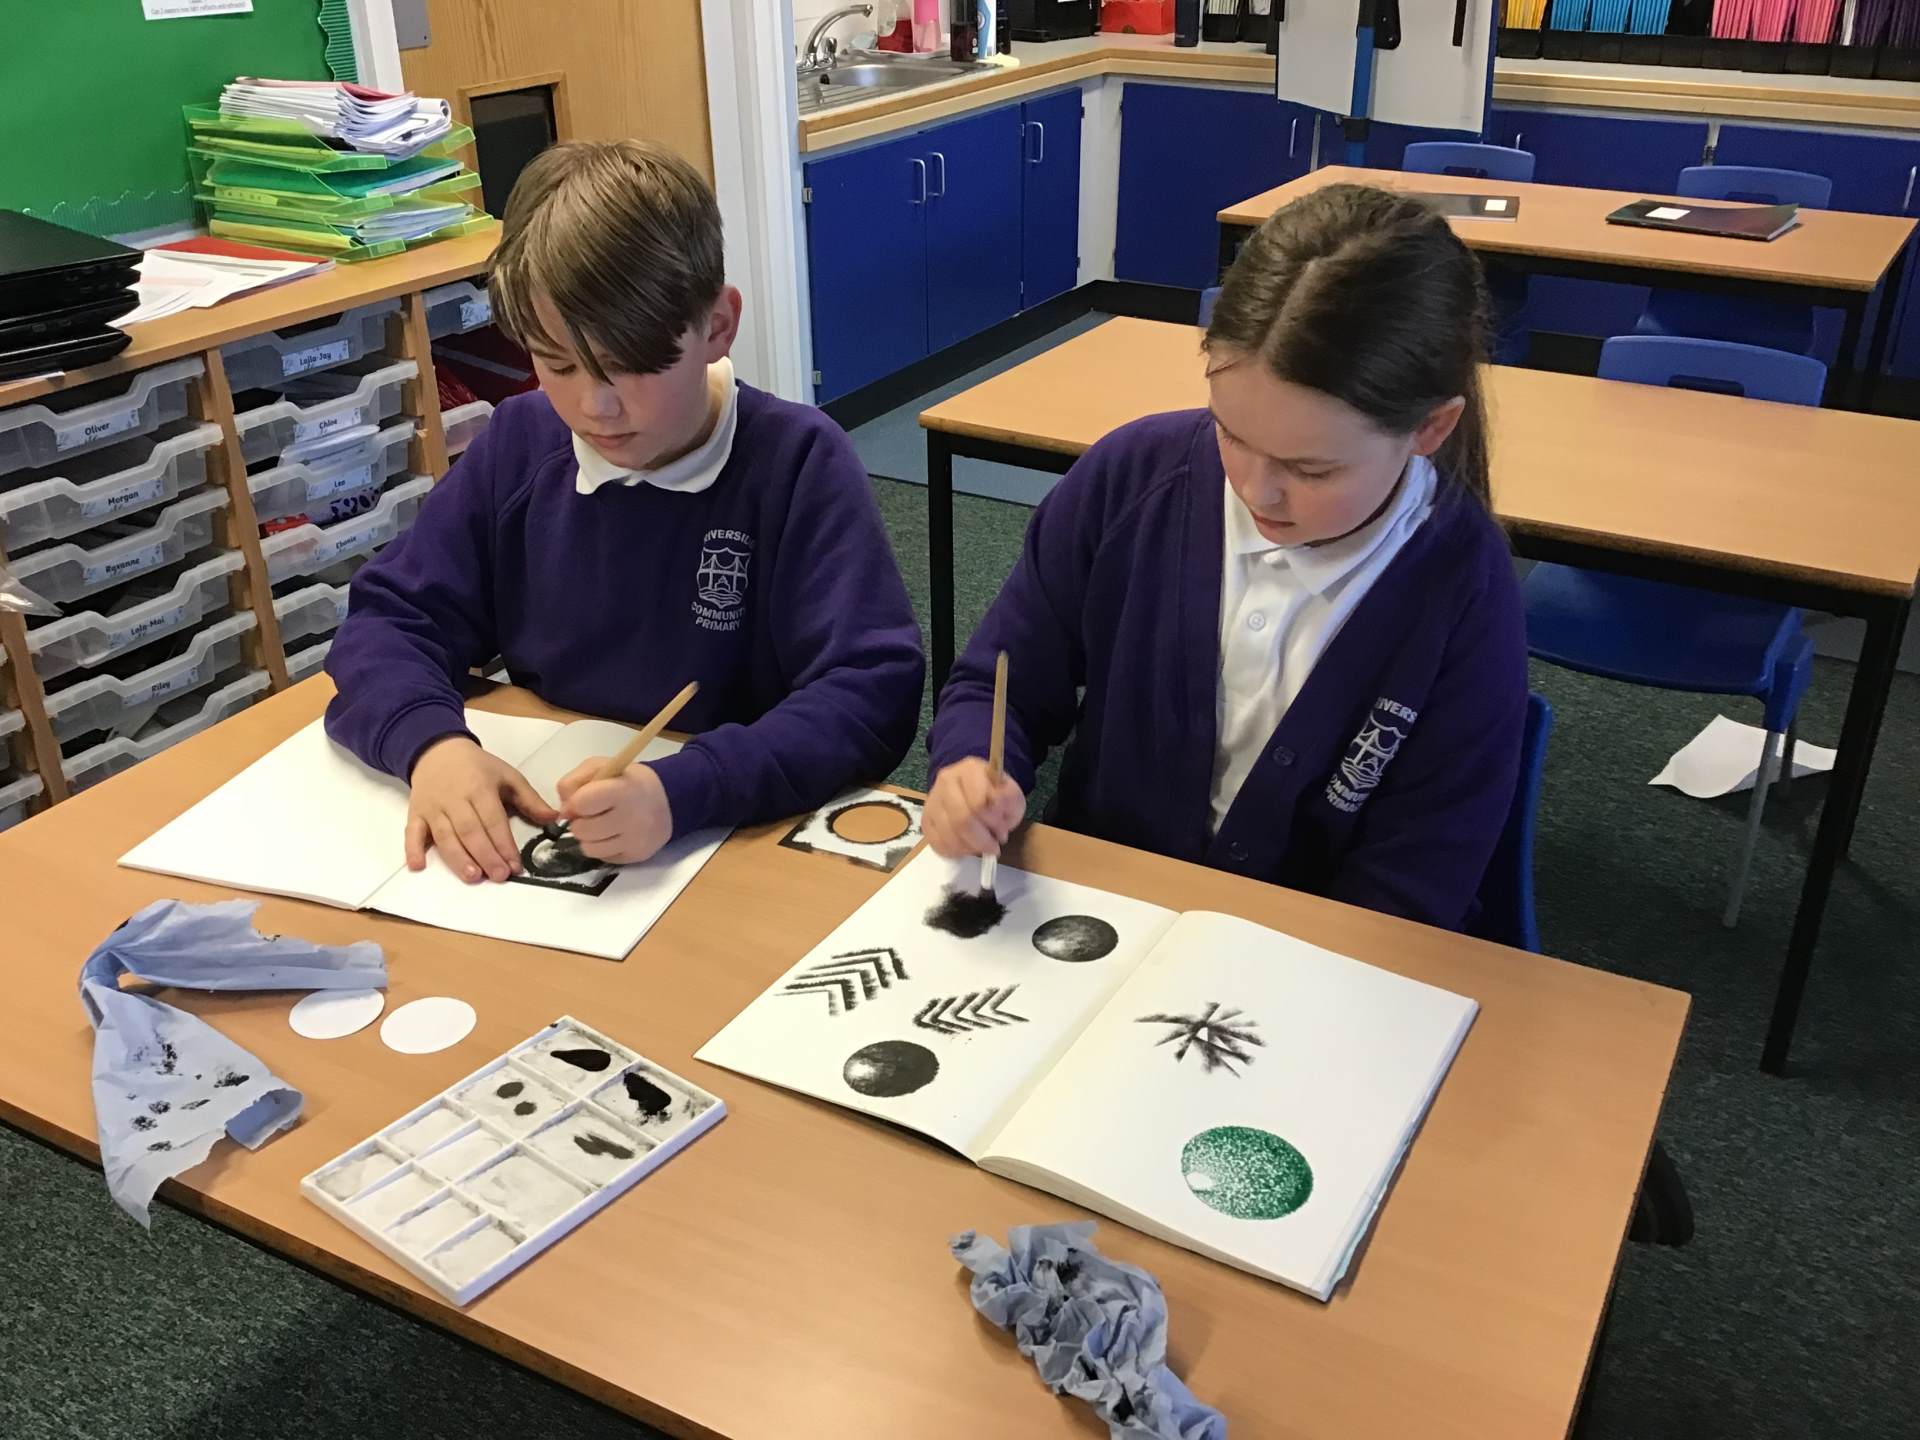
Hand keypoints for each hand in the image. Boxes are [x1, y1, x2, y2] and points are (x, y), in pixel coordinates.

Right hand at [407, 736, 558, 882]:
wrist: (437, 750)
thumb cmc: (477, 767)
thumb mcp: (507, 775)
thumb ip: (530, 799)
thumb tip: (554, 819)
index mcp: (480, 788)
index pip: (493, 820)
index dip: (504, 844)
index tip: (515, 866)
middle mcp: (455, 799)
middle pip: (470, 831)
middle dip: (486, 855)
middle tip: (499, 876)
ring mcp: (432, 807)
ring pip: (444, 836)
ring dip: (458, 858)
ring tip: (473, 877)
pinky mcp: (415, 813)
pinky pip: (411, 832)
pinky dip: (412, 849)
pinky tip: (417, 866)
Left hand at [556, 761, 674, 864]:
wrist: (668, 800)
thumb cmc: (627, 781)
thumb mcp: (600, 767)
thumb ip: (573, 782)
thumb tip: (564, 812)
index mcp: (622, 790)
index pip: (582, 803)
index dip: (575, 803)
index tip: (581, 801)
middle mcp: (631, 817)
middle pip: (582, 830)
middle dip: (580, 822)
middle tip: (591, 814)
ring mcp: (635, 840)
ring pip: (588, 849)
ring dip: (589, 837)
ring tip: (601, 825)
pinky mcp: (636, 856)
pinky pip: (602, 858)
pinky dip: (602, 847)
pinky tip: (613, 835)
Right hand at [924, 757, 1025, 859]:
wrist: (975, 792)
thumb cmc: (995, 795)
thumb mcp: (1012, 795)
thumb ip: (1009, 802)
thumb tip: (999, 816)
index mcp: (970, 769)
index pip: (979, 802)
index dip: (993, 822)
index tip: (1003, 830)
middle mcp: (946, 781)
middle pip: (961, 820)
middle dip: (982, 840)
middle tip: (994, 846)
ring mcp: (932, 800)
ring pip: (949, 835)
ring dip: (970, 848)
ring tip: (981, 846)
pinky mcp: (925, 820)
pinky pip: (938, 843)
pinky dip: (956, 852)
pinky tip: (967, 847)